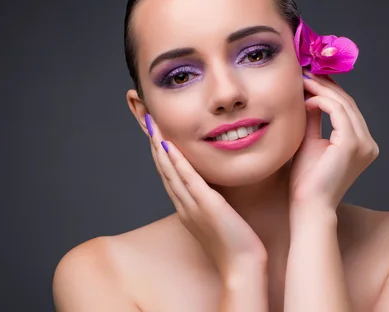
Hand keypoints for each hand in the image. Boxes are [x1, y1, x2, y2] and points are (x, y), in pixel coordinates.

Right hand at [145, 114, 266, 278]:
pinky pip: (188, 180)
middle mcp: (184, 205)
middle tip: (147, 119)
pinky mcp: (207, 206)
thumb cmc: (235, 246)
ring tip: (152, 124)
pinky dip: (177, 162)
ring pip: (171, 171)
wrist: (242, 268)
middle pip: (163, 169)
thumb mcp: (218, 219)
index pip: (169, 174)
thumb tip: (213, 190)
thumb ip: (212, 203)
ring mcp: (192, 205)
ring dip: (160, 146)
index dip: (160, 152)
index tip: (156, 132)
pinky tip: (170, 146)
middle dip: (154, 143)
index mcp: (186, 208)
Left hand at [289, 73, 378, 210]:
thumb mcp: (310, 141)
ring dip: (322, 90)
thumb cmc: (307, 181)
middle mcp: (368, 144)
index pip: (348, 110)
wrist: (308, 206)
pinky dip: (321, 102)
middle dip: (326, 85)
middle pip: (348, 104)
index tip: (309, 78)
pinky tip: (306, 100)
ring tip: (302, 80)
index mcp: (362, 144)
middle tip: (305, 72)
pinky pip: (338, 112)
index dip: (329, 91)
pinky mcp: (352, 144)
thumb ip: (313, 119)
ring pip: (344, 105)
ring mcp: (364, 144)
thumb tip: (309, 96)